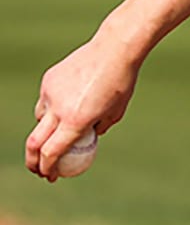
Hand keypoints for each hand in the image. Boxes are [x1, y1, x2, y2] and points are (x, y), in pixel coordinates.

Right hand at [25, 38, 140, 181]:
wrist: (115, 49)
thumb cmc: (121, 82)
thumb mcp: (115, 112)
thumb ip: (98, 128)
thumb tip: (87, 138)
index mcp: (76, 120)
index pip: (52, 152)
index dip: (47, 168)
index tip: (50, 175)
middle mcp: (59, 109)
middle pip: (34, 143)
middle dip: (33, 161)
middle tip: (38, 169)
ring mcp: (51, 93)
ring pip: (39, 120)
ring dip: (45, 131)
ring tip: (62, 129)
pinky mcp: (48, 80)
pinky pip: (45, 101)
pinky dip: (52, 108)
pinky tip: (68, 102)